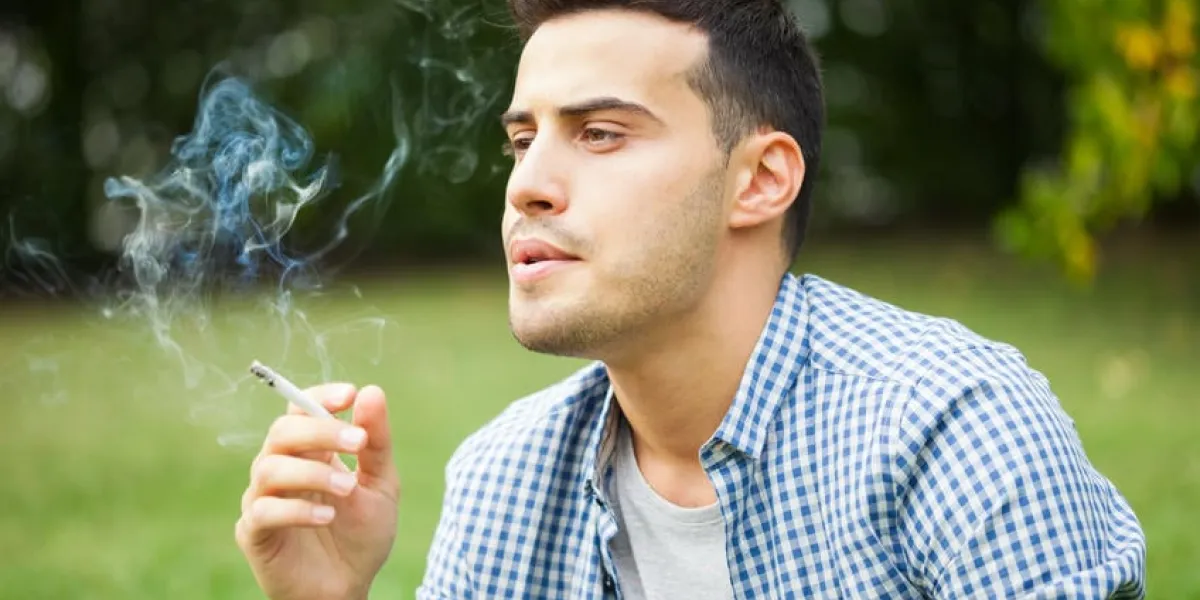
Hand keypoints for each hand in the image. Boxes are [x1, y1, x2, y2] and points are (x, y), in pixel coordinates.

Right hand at [236, 383, 399, 599]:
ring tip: (348, 488)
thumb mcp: (381, 485)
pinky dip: (296, 509)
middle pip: (283, 431)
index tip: (349, 395)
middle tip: (357, 443)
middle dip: (321, 430)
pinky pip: (263, 510)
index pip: (300, 408)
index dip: (319, 396)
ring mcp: (263, 498)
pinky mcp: (254, 532)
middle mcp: (281, 468)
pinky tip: (327, 516)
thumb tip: (371, 392)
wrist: (350, 588)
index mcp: (310, 452)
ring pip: (270, 466)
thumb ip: (376, 443)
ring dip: (313, 472)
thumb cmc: (362, 536)